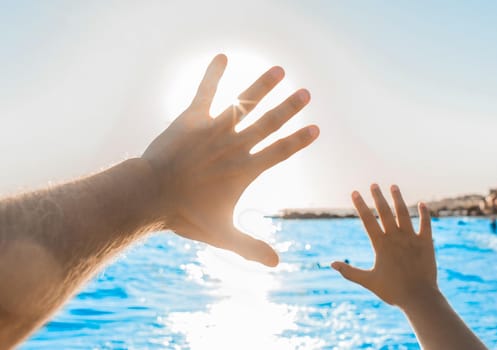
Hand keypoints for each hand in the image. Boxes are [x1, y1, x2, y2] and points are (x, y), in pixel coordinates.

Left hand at [142, 54, 318, 266]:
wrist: (150, 197)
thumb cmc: (186, 216)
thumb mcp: (223, 236)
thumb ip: (251, 247)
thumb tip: (278, 264)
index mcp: (245, 170)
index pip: (280, 153)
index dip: (298, 141)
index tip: (315, 129)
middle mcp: (235, 145)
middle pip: (269, 124)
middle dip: (289, 108)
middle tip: (306, 93)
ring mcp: (214, 129)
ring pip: (244, 104)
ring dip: (263, 87)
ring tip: (279, 70)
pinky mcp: (192, 119)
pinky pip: (205, 92)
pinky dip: (213, 75)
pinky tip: (222, 56)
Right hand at [332, 184, 437, 307]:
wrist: (419, 298)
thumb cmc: (392, 291)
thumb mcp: (368, 281)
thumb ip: (349, 272)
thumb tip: (332, 264)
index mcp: (380, 244)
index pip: (367, 220)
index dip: (360, 205)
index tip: (354, 192)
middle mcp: (395, 237)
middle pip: (385, 212)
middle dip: (378, 196)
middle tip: (373, 184)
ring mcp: (412, 239)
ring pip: (404, 213)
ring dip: (398, 199)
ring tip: (393, 186)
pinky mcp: (426, 243)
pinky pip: (425, 224)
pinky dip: (424, 213)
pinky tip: (423, 203)